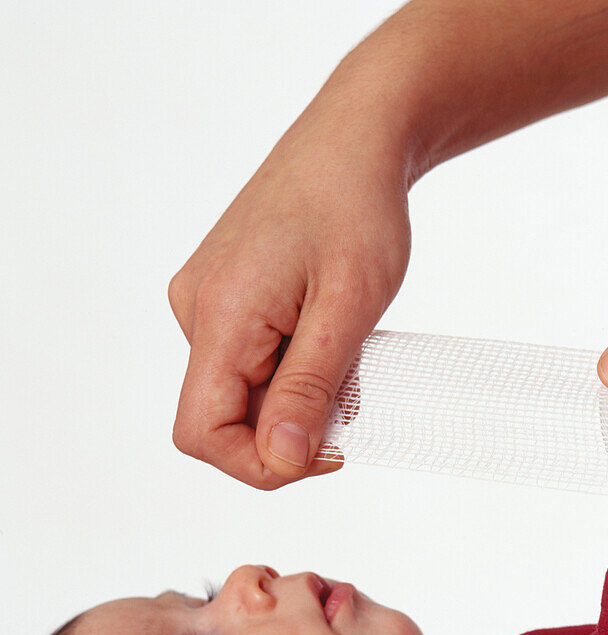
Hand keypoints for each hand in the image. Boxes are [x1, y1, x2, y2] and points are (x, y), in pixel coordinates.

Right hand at [169, 92, 411, 488]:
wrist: (354, 142)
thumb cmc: (357, 208)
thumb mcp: (349, 306)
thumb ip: (309, 387)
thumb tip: (280, 460)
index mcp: (218, 314)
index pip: (202, 433)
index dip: (262, 465)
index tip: (329, 453)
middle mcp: (195, 310)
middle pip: (224, 417)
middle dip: (291, 427)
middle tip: (354, 398)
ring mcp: (205, 301)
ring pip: (242, 392)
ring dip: (298, 396)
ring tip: (348, 352)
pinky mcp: (224, 296)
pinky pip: (248, 360)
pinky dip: (293, 367)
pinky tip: (330, 336)